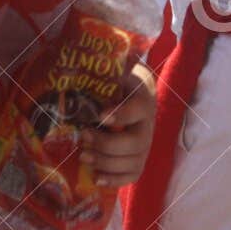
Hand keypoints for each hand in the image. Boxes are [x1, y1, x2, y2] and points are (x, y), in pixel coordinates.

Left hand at [85, 63, 155, 186]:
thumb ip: (108, 62)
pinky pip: (132, 175)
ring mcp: (145, 145)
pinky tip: (97, 178)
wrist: (134, 93)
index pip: (137, 109)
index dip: (121, 114)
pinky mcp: (138, 159)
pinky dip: (115, 180)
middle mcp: (148, 125)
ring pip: (133, 162)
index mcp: (143, 99)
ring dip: (106, 163)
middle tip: (82, 136)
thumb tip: (89, 50)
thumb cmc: (118, 80)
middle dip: (106, 144)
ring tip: (84, 156)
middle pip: (135, 143)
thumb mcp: (116, 68)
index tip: (99, 115)